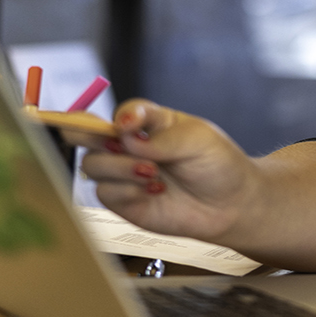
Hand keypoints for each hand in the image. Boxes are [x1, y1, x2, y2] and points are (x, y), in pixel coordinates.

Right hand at [62, 99, 259, 242]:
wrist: (231, 204)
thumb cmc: (217, 163)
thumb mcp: (196, 138)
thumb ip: (160, 137)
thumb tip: (127, 138)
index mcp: (146, 123)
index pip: (118, 112)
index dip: (117, 116)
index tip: (129, 125)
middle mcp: (128, 146)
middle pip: (83, 133)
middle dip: (86, 134)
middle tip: (115, 143)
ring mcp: (123, 174)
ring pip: (92, 165)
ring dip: (119, 167)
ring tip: (152, 173)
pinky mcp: (123, 202)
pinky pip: (104, 193)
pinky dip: (126, 191)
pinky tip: (154, 191)